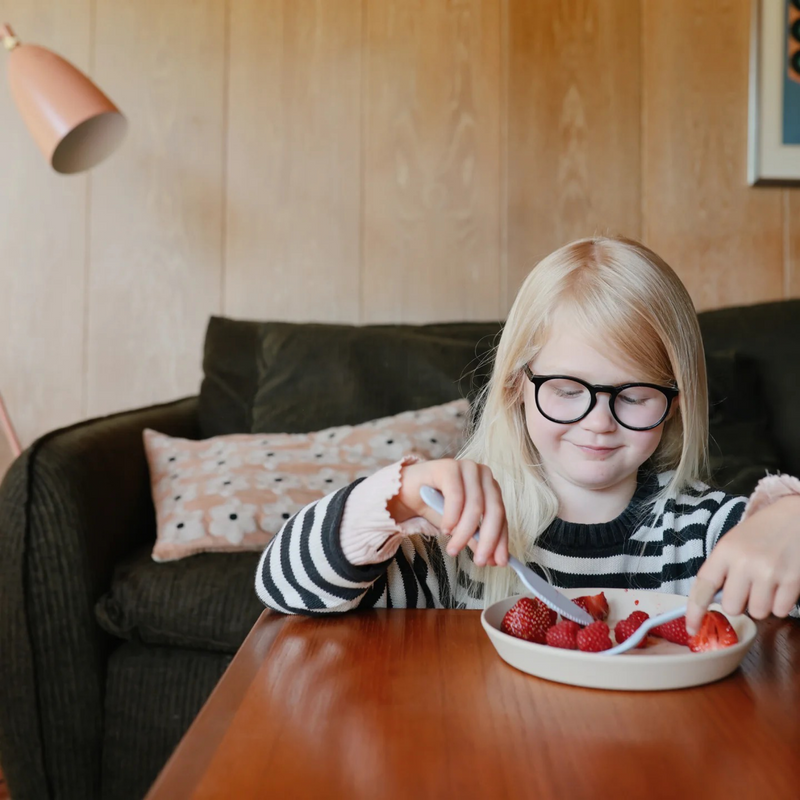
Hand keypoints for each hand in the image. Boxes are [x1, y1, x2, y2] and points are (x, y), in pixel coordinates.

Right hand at [386, 459, 508, 567]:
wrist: (406, 492)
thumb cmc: (434, 505)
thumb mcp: (459, 526)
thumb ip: (476, 538)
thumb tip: (493, 558)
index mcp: (490, 487)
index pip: (501, 515)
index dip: (501, 540)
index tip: (498, 562)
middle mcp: (483, 474)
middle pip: (493, 510)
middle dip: (488, 539)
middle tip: (479, 561)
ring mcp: (466, 468)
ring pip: (475, 505)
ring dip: (465, 532)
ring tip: (453, 549)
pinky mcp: (448, 467)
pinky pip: (456, 496)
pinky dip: (452, 516)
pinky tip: (445, 529)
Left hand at [686, 495, 799, 634]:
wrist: (796, 516)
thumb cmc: (761, 531)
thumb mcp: (733, 542)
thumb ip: (722, 569)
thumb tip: (711, 601)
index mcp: (724, 551)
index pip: (703, 586)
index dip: (694, 611)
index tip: (692, 628)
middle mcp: (744, 562)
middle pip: (732, 607)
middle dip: (739, 603)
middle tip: (748, 586)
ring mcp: (769, 572)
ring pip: (757, 612)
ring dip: (761, 604)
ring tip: (766, 583)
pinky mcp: (792, 581)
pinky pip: (780, 611)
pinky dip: (780, 604)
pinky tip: (781, 585)